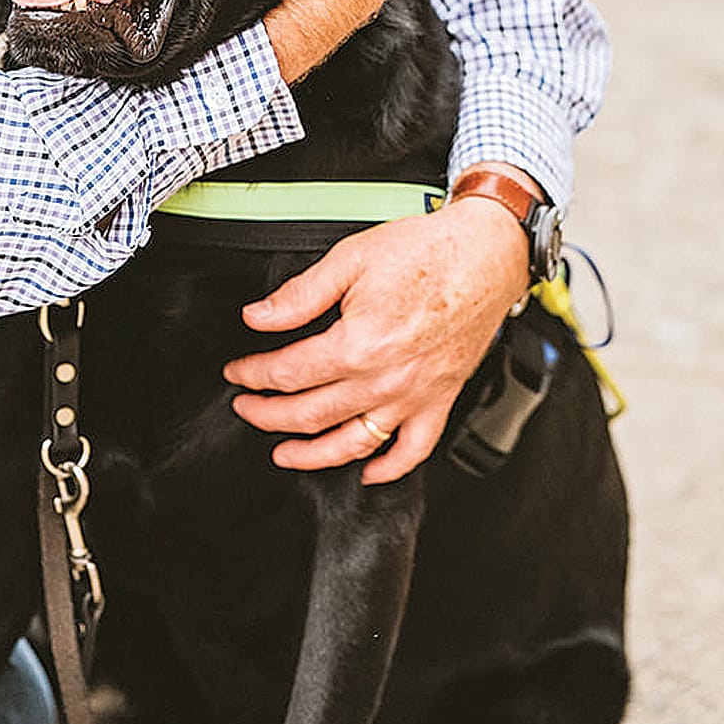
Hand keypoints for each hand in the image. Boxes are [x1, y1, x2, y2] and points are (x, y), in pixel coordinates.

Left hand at [222, 196, 528, 482]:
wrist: (486, 254)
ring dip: (314, 455)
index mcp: (358, 343)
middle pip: (312, 413)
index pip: (289, 373)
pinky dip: (389, 468)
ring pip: (354, 442)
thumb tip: (258, 316)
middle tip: (247, 409)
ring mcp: (415, 395)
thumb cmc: (426, 251)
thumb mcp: (350, 258)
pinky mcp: (440, 399)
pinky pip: (413, 450)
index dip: (254, 376)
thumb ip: (300, 295)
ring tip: (285, 453)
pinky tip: (367, 471)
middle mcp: (385, 378)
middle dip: (269, 416)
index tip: (238, 374)